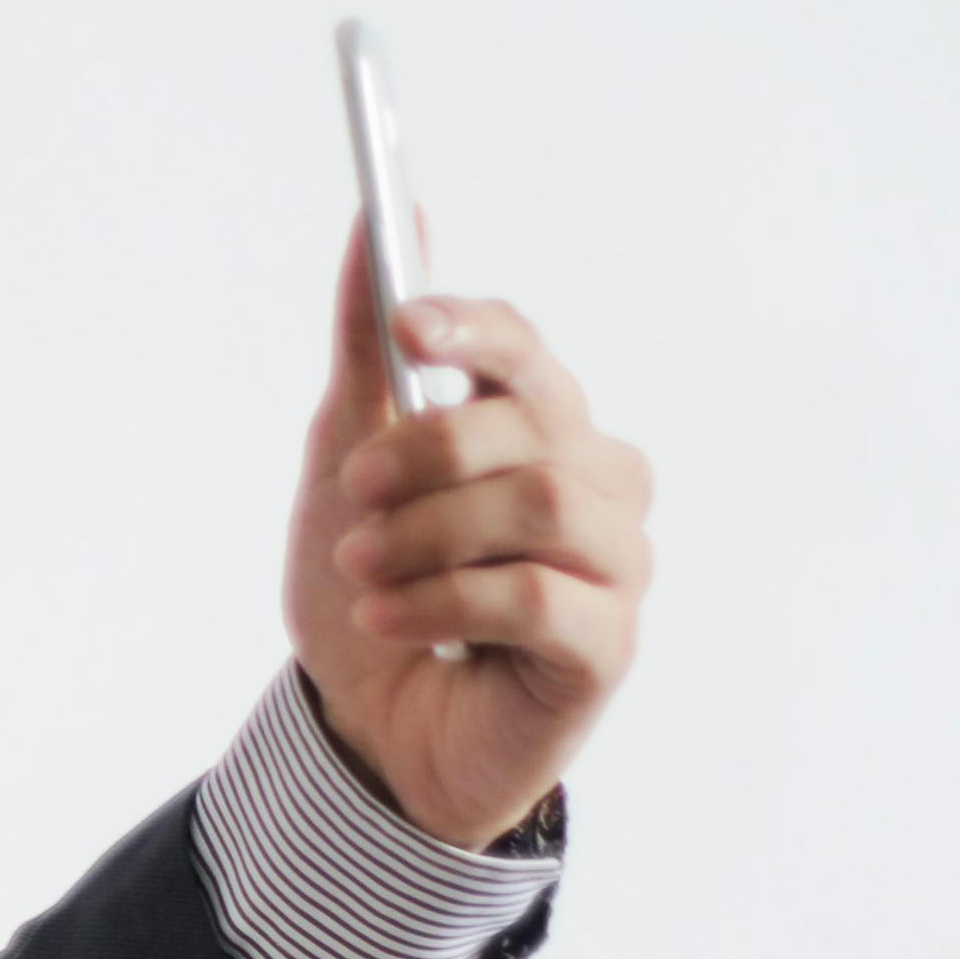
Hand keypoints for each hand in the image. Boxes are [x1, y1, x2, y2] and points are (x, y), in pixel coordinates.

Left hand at [282, 223, 654, 848]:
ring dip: (429, 533)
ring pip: (540, 506)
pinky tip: (392, 620)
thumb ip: (367, 355)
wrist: (367, 736)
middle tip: (355, 492)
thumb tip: (377, 222)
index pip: (531, 356)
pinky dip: (446, 600)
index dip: (475, 330)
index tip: (407, 325)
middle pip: (533, 428)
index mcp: (543, 434)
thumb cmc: (373, 597)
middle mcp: (598, 488)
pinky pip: (540, 596)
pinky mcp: (610, 645)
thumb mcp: (344, 468)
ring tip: (364, 570)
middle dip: (426, 452)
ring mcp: (616, 565)